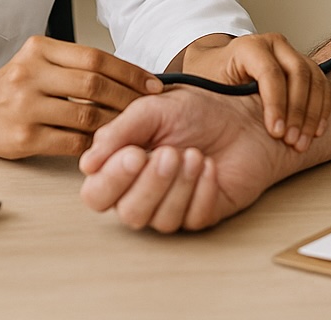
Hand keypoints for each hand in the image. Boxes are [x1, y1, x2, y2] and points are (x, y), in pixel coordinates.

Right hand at [0, 35, 161, 158]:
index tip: (151, 83)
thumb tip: (129, 74)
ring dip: (116, 123)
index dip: (129, 71)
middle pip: (94, 84)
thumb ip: (75, 64)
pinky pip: (72, 142)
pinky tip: (107, 144)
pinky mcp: (24, 137)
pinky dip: (95, 144)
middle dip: (129, 97)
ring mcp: (25, 106)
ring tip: (133, 127)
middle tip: (149, 108)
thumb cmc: (12, 87)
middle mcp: (30, 74)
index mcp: (39, 49)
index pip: (95, 57)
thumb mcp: (38, 62)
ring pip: (86, 115)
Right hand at [79, 87, 296, 231]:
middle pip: (129, 213)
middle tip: (171, 152)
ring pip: (161, 220)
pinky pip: (193, 218)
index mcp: (121, 168)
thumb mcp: (152, 110)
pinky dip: (202, 191)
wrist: (242, 116)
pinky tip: (209, 166)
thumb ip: (119, 132)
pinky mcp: (202, 215)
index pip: (97, 194)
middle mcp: (142, 193)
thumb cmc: (196, 111)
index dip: (112, 180)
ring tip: (194, 154)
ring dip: (179, 186)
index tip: (134, 153)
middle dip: (151, 184)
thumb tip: (88, 163)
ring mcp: (172, 207)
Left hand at [175, 32, 330, 150]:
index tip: (276, 132)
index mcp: (248, 46)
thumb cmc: (208, 78)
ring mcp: (291, 53)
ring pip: (314, 78)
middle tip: (293, 141)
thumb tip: (184, 107)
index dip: (276, 104)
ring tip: (305, 141)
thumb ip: (197, 94)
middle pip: (298, 74)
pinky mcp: (303, 66)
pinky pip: (322, 83)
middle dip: (299, 111)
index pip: (270, 73)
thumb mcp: (200, 83)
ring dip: (314, 112)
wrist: (218, 65)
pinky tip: (317, 130)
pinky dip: (323, 107)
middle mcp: (274, 44)